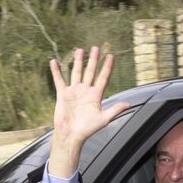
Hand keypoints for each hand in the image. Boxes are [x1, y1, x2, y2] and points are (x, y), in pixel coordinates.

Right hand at [48, 46, 129, 177]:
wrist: (71, 135)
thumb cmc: (88, 129)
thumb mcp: (104, 119)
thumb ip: (115, 110)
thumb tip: (129, 104)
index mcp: (96, 95)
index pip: (103, 77)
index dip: (107, 67)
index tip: (111, 56)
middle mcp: (85, 91)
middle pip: (90, 71)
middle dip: (93, 60)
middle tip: (96, 47)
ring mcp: (74, 91)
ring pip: (76, 72)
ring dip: (78, 61)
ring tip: (80, 50)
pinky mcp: (62, 94)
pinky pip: (59, 80)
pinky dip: (56, 71)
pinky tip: (53, 61)